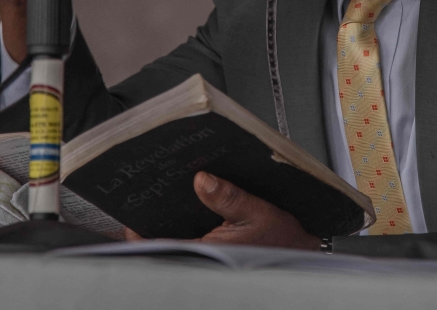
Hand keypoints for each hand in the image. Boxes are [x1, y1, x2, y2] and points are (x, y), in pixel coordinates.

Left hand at [124, 172, 321, 249]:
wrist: (304, 252)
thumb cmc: (284, 241)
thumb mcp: (258, 213)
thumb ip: (229, 197)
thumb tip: (202, 180)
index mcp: (209, 253)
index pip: (161, 247)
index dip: (141, 233)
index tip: (131, 215)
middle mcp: (204, 257)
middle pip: (166, 241)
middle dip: (157, 221)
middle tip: (148, 198)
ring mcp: (209, 255)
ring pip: (178, 239)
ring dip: (173, 222)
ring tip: (169, 197)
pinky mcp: (215, 252)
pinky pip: (193, 237)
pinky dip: (189, 223)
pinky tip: (192, 206)